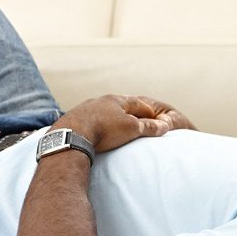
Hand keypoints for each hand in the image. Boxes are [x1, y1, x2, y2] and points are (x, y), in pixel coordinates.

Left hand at [51, 95, 196, 152]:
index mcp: (116, 100)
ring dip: (110, 118)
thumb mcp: (132, 129)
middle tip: (136, 119)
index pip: (137, 103)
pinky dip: (96, 125)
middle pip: (118, 105)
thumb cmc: (104, 130)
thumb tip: (165, 126)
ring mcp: (84, 109)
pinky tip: (95, 132)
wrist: (71, 135)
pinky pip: (89, 121)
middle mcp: (99, 101)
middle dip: (128, 112)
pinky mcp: (72, 120)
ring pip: (102, 112)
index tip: (155, 117)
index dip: (147, 111)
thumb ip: (149, 127)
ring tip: (115, 126)